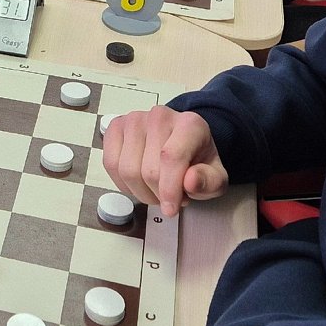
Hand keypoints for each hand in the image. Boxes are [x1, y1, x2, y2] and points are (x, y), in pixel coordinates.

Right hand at [100, 105, 227, 216]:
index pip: (172, 157)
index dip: (169, 189)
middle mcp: (160, 116)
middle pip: (148, 170)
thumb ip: (208, 182)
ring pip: (127, 170)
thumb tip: (190, 181)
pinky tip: (138, 183)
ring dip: (140, 191)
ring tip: (156, 190)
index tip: (170, 209)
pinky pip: (110, 164)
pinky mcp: (116, 127)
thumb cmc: (197, 161)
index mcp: (190, 125)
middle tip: (170, 198)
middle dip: (157, 194)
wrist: (182, 143)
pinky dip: (123, 183)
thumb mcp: (215, 178)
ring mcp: (134, 120)